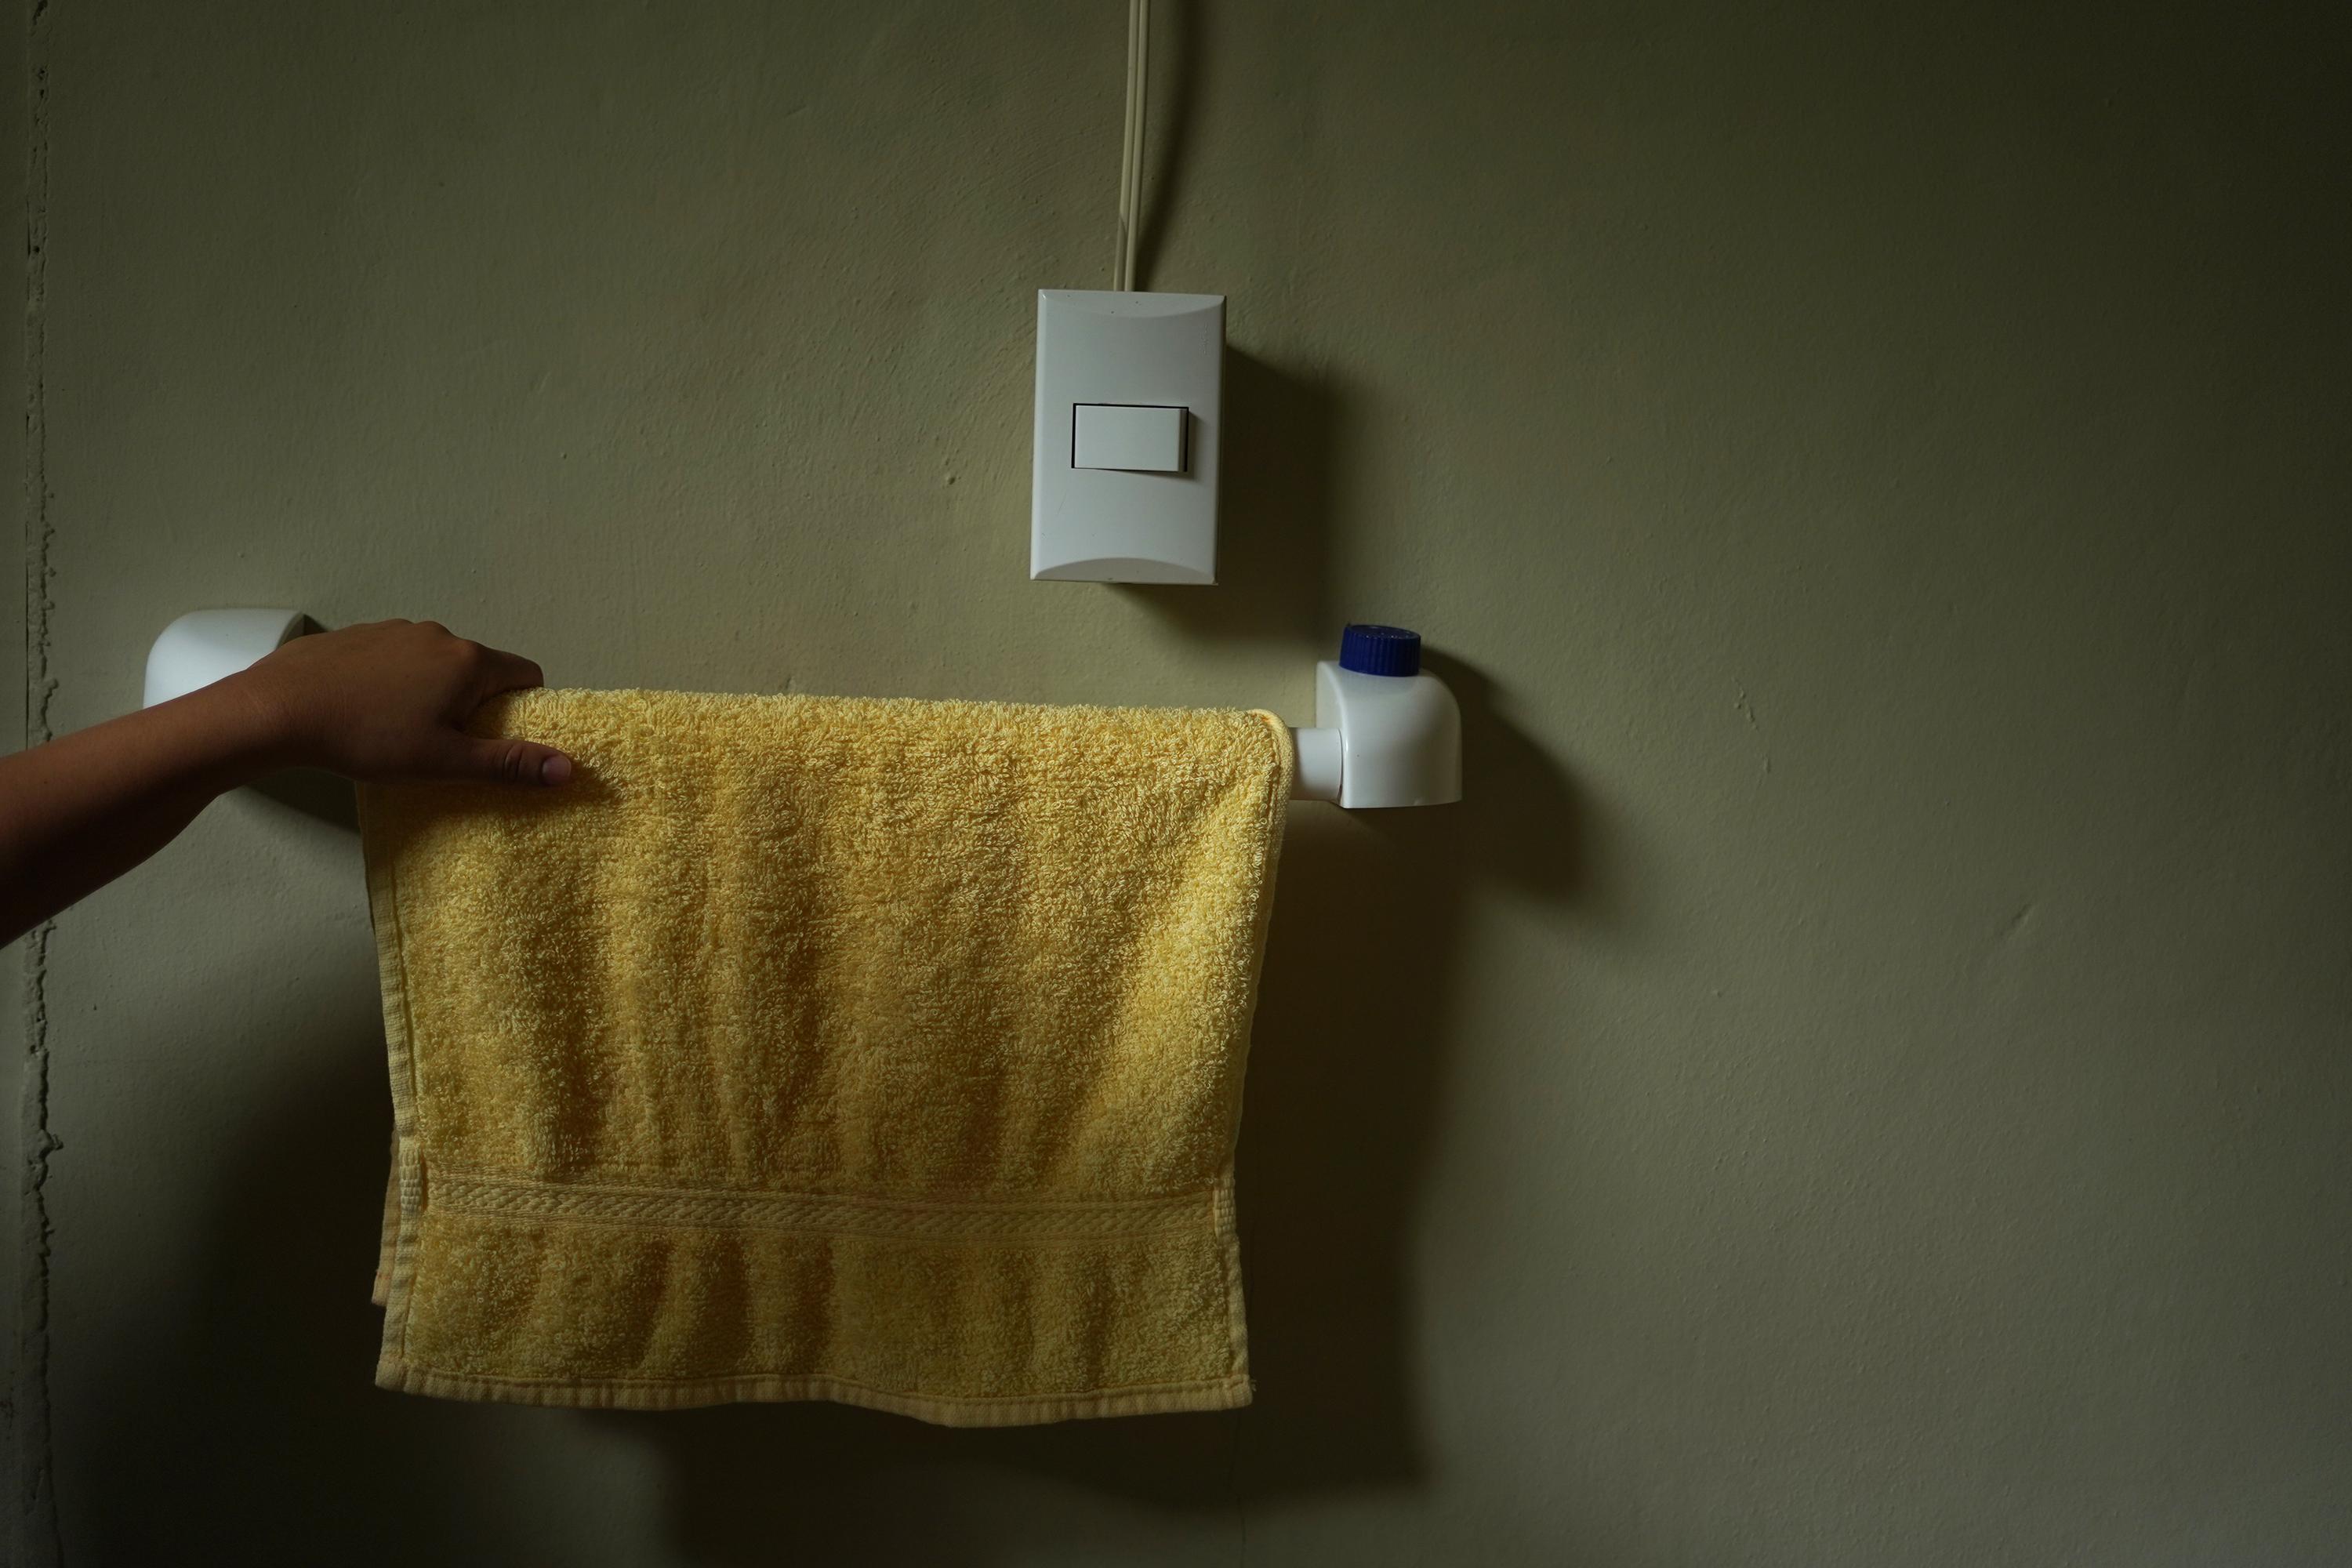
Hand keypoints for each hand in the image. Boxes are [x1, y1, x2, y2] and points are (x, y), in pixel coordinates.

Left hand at [228, 619, 573, 785]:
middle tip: (444, 744)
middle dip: (473, 704)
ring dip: (432, 691)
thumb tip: (569, 769)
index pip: (526, 674)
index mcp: (468, 661)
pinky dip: (394, 681)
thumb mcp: (443, 761)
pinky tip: (364, 710)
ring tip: (398, 730)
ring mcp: (395, 629)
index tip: (495, 739)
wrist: (277, 709)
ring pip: (435, 663)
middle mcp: (438, 634)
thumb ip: (508, 764)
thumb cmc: (367, 737)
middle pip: (479, 669)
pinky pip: (396, 657)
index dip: (522, 709)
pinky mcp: (358, 634)